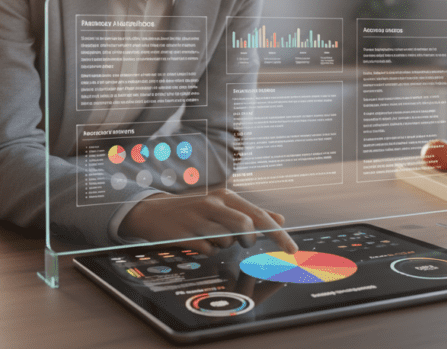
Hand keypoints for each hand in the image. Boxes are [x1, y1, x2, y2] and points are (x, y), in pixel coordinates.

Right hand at [118, 188, 297, 254]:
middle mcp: (214, 204)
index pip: (259, 215)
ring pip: (227, 240)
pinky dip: (209, 250)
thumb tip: (281, 219)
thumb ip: (252, 212)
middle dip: (249, 239)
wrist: (153, 212)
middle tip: (242, 241)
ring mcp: (199, 219)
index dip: (278, 234)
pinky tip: (199, 241)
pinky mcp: (185, 234)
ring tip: (211, 235)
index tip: (292, 250)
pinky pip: (209, 250)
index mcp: (226, 196)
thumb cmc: (195, 210)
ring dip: (225, 244)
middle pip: (246, 226)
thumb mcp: (222, 205)